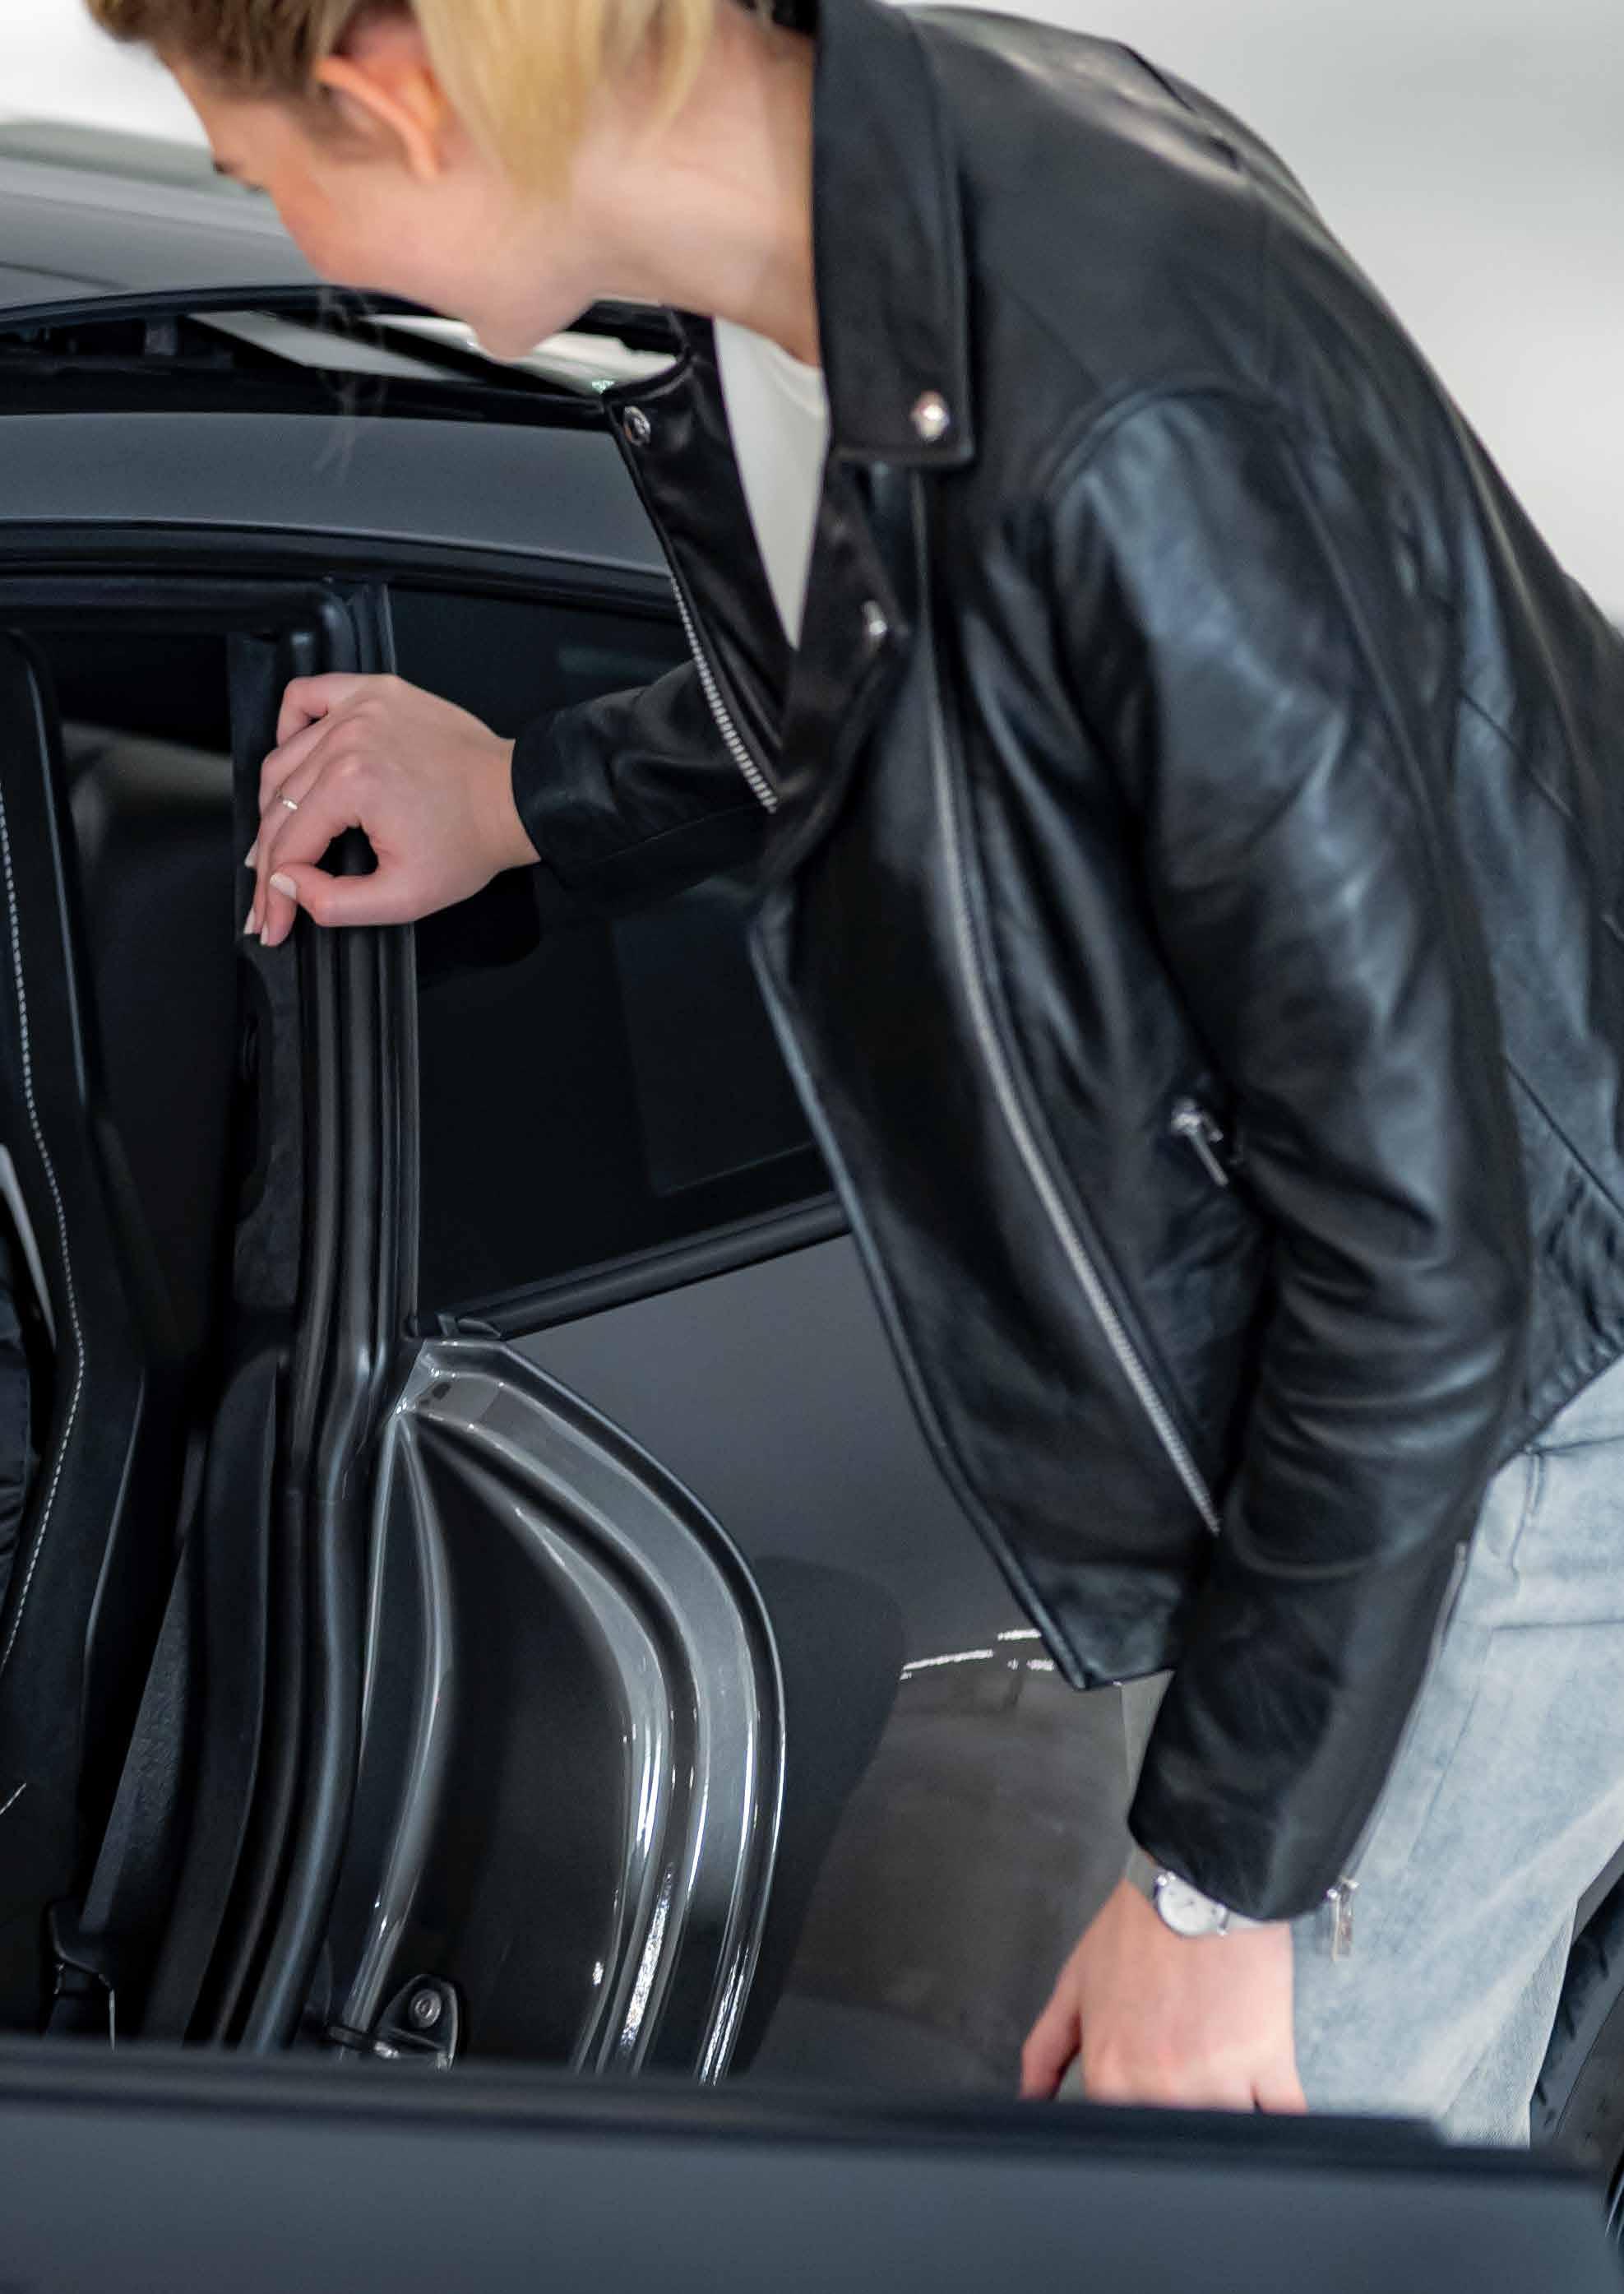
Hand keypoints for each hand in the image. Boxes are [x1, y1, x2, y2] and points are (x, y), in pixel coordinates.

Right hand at [244, 673, 541, 946]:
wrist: (513, 798)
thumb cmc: (470, 842)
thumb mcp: (405, 897)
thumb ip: (335, 902)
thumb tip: (285, 887)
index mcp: (351, 784)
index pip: (287, 844)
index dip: (273, 894)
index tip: (271, 922)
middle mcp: (348, 738)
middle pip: (278, 805)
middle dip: (268, 859)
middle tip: (268, 897)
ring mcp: (359, 709)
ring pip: (284, 757)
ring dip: (273, 804)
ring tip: (277, 840)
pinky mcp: (374, 692)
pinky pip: (308, 695)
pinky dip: (290, 726)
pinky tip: (292, 756)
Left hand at [1020, 1877, 1307, 2112]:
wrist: (1199, 1881)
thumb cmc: (1139, 1927)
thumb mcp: (1076, 1983)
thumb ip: (1047, 2049)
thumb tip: (1030, 2099)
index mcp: (1112, 2074)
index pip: (1121, 2135)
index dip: (1136, 2122)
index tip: (1147, 2104)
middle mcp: (1162, 2087)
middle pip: (1176, 2139)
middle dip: (1180, 2119)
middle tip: (1187, 2078)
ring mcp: (1219, 2081)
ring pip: (1226, 2135)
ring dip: (1228, 2117)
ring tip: (1224, 2076)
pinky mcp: (1270, 2064)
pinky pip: (1285, 2120)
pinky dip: (1283, 2122)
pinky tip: (1272, 2105)